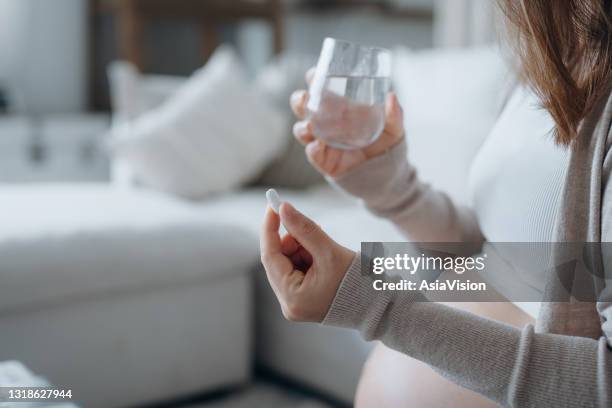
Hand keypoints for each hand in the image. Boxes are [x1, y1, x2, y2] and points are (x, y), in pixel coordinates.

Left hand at [260, 202, 355, 321]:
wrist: (376, 304)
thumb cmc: (357, 282)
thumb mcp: (329, 251)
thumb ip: (304, 229)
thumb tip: (284, 209)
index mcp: (293, 298)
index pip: (269, 257)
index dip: (269, 229)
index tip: (273, 207)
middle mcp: (289, 304)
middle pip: (277, 261)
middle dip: (291, 241)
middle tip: (307, 228)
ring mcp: (294, 303)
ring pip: (286, 264)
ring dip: (300, 249)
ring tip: (322, 249)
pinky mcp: (301, 299)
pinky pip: (294, 271)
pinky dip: (305, 257)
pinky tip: (321, 257)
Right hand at [291, 68, 404, 177]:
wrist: (387, 174)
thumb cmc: (387, 144)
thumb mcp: (394, 128)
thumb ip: (394, 114)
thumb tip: (391, 96)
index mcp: (340, 108)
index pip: (321, 91)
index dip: (314, 80)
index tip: (313, 73)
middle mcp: (328, 123)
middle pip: (305, 108)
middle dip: (299, 101)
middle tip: (305, 97)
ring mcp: (324, 142)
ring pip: (303, 131)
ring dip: (302, 127)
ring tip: (309, 126)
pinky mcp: (325, 161)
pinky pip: (313, 155)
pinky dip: (312, 150)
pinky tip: (317, 146)